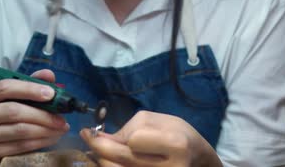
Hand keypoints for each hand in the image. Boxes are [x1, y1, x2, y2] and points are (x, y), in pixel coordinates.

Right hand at [0, 69, 69, 166]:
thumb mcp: (10, 98)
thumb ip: (28, 83)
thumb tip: (48, 75)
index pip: (4, 87)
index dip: (30, 89)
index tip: (51, 94)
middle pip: (14, 111)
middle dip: (43, 114)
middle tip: (61, 118)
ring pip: (19, 130)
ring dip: (45, 130)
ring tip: (59, 128)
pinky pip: (19, 146)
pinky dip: (39, 142)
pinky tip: (50, 138)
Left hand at [80, 111, 221, 166]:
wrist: (197, 160)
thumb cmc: (178, 135)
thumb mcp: (158, 122)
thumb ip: (129, 128)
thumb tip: (99, 139)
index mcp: (176, 144)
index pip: (134, 141)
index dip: (124, 136)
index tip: (118, 134)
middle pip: (122, 159)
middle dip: (99, 146)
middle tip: (88, 136)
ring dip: (103, 160)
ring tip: (100, 151)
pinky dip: (112, 166)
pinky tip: (109, 161)